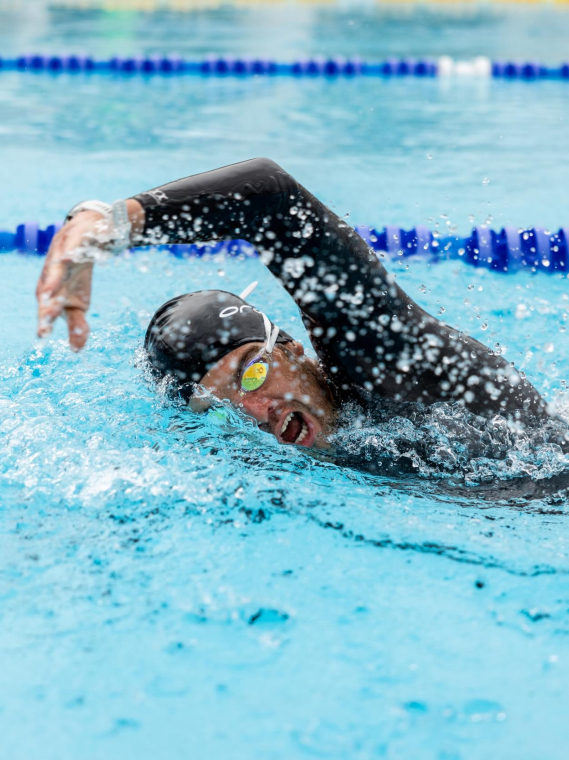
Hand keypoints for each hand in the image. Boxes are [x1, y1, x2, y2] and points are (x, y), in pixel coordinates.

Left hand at [36, 210, 103, 349]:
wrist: (87, 236)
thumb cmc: (76, 275)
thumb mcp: (79, 303)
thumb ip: (76, 326)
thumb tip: (76, 351)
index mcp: (52, 292)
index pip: (48, 308)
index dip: (45, 321)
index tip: (43, 335)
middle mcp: (53, 275)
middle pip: (49, 291)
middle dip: (47, 306)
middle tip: (45, 321)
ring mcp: (62, 256)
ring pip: (56, 270)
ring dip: (52, 281)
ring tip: (48, 294)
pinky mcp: (75, 241)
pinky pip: (72, 247)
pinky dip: (70, 253)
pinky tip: (68, 259)